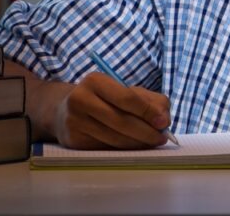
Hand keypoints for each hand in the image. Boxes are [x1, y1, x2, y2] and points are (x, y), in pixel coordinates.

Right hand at [53, 72, 170, 149]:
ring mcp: (74, 121)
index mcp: (95, 81)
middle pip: (122, 121)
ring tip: (151, 142)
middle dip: (146, 132)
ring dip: (138, 144)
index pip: (127, 98)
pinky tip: (133, 147)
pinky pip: (106, 148)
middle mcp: (80, 99)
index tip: (164, 123)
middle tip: (162, 138)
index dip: (148, 112)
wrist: (64, 110)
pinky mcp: (73, 140)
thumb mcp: (126, 91)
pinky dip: (124, 149)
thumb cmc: (104, 99)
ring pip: (115, 138)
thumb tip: (164, 121)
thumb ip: (151, 101)